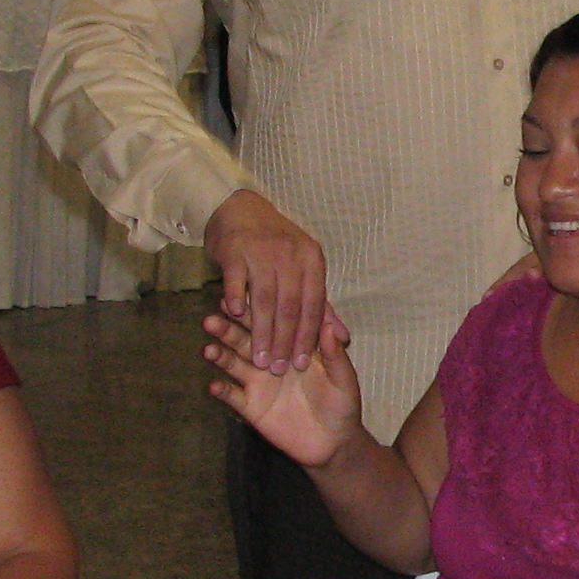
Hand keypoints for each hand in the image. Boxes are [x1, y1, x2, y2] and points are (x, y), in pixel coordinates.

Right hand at [204, 306, 363, 467]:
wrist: (332, 443)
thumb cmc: (341, 405)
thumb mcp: (343, 379)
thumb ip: (335, 355)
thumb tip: (331, 326)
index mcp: (290, 347)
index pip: (271, 325)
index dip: (256, 312)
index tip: (240, 298)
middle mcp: (269, 360)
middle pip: (245, 341)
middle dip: (228, 330)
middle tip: (211, 320)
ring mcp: (258, 383)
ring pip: (233, 365)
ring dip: (220, 356)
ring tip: (208, 349)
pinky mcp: (251, 407)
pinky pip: (233, 397)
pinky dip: (222, 391)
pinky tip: (213, 385)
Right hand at [205, 190, 328, 373]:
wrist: (241, 209)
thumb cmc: (275, 245)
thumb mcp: (304, 268)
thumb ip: (321, 304)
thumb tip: (343, 337)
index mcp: (312, 260)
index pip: (313, 305)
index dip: (308, 337)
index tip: (302, 365)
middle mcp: (291, 255)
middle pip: (290, 306)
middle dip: (285, 341)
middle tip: (278, 369)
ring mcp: (262, 251)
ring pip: (265, 299)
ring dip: (262, 332)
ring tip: (259, 359)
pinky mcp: (235, 250)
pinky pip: (237, 281)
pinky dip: (237, 300)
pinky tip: (235, 320)